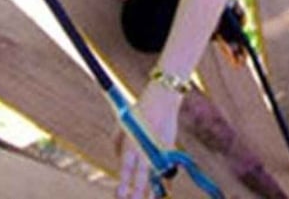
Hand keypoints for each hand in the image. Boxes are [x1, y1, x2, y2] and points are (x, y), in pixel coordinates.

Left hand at [117, 82, 181, 198]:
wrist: (162, 99)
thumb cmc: (139, 110)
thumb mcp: (122, 123)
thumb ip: (118, 142)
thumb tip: (119, 158)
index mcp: (131, 143)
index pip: (126, 169)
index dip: (124, 184)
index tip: (120, 195)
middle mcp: (145, 149)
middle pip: (141, 177)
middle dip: (137, 194)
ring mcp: (159, 151)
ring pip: (156, 176)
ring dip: (153, 192)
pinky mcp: (170, 149)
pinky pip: (166, 169)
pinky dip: (165, 180)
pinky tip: (164, 191)